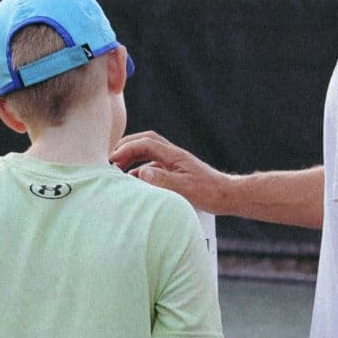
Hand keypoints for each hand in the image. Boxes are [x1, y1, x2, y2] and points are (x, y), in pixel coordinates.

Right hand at [111, 131, 228, 210]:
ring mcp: (174, 163)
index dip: (127, 149)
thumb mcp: (185, 188)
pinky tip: (133, 182)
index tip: (113, 159)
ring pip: (148, 152)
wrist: (226, 196)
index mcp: (174, 155)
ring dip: (132, 156)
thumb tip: (141, 172)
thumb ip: (163, 180)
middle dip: (126, 146)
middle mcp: (173, 155)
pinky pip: (152, 164)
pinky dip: (139, 169)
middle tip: (110, 158)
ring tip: (117, 168)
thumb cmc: (209, 192)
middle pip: (145, 141)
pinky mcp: (175, 172)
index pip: (146, 143)